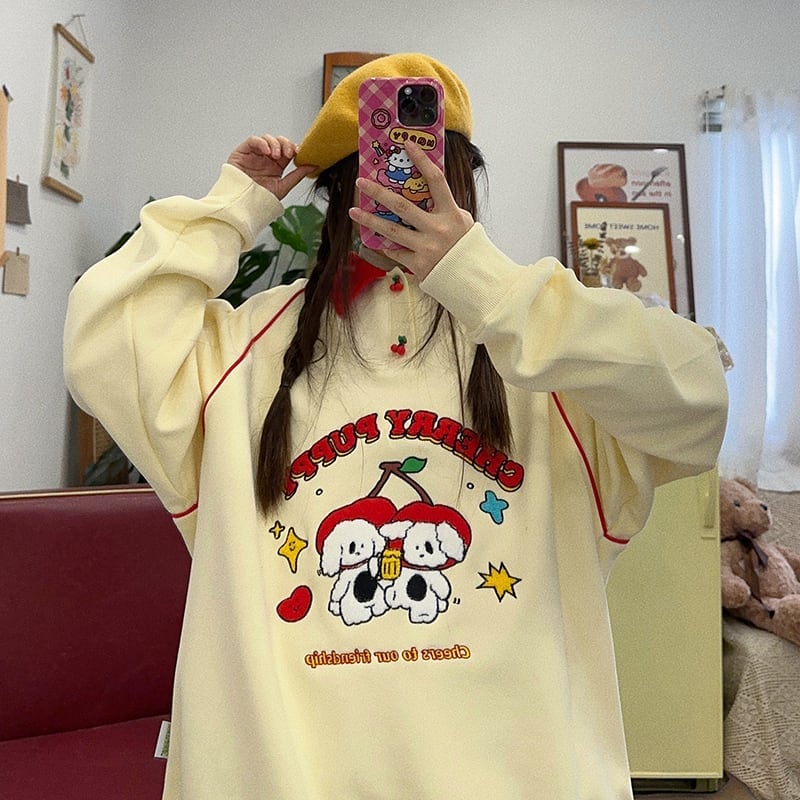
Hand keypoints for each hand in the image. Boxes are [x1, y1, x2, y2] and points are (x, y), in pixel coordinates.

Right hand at [227, 135, 315, 199]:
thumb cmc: (260, 199)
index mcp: (277, 165)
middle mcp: (266, 158)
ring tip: (276, 156)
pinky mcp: (243, 152)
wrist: (243, 205)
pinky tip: (266, 151)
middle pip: (279, 142)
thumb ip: (297, 175)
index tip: (299, 153)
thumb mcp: (283, 187)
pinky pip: (253, 140)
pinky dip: (261, 142)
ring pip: (267, 138)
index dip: (294, 148)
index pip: (288, 150)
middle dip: (286, 144)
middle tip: (289, 154)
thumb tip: (313, 165)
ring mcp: (255, 154)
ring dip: (275, 144)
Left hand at [348, 139, 473, 278]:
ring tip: (353, 212)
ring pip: (392, 231)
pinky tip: (373, 239)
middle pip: (402, 206)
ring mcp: (427, 247)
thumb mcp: (462, 221)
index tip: (406, 144)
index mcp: (451, 213)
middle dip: (378, 192)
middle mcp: (437, 229)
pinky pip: (396, 252)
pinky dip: (385, 245)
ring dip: (370, 220)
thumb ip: (444, 207)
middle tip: (360, 182)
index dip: (421, 160)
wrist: (471, 278)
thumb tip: (422, 190)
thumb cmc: (466, 246)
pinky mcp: (419, 264)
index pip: (435, 180)